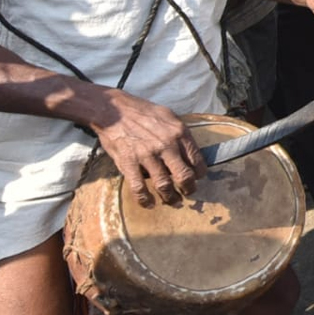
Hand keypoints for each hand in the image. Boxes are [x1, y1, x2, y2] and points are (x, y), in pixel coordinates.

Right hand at [90, 93, 205, 207]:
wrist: (114, 110)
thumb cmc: (142, 112)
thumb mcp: (169, 116)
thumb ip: (180, 133)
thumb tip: (190, 150)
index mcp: (179, 133)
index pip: (197, 159)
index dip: (199, 173)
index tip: (197, 178)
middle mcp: (166, 145)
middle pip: (184, 176)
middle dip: (189, 188)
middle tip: (188, 192)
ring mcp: (147, 155)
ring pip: (164, 185)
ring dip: (170, 198)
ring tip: (173, 201)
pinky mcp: (129, 163)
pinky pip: (139, 188)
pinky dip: (145, 200)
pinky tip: (149, 204)